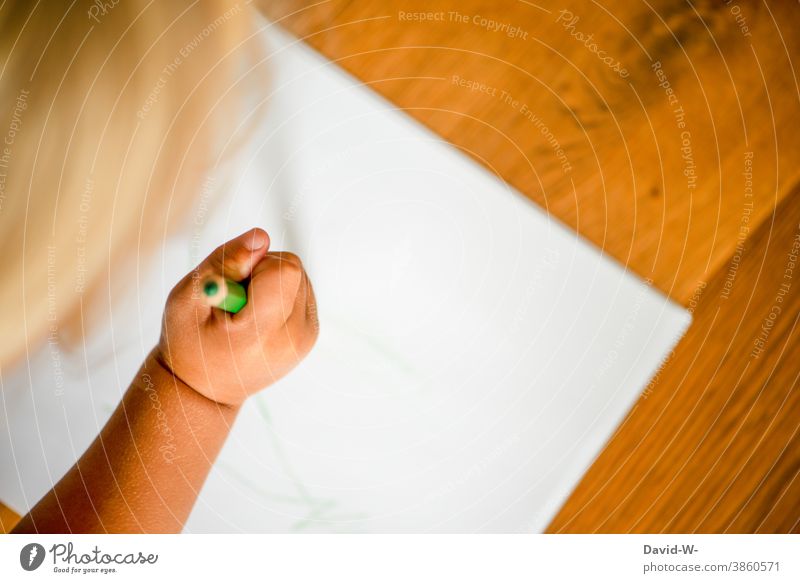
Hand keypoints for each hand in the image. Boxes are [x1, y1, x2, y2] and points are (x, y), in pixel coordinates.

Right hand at [155, 228, 318, 405]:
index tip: (234, 285)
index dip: (257, 265)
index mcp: (260, 334)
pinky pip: (302, 290)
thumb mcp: (189, 297)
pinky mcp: (311, 335)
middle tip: (236, 300)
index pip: (285, 271)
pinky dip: (281, 294)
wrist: (205, 388)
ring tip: (245, 311)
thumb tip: (262, 237)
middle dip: (263, 272)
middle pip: (293, 270)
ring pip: (299, 277)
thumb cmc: (189, 341)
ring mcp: (305, 340)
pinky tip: (259, 316)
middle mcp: (291, 339)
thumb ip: (225, 262)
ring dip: (272, 282)